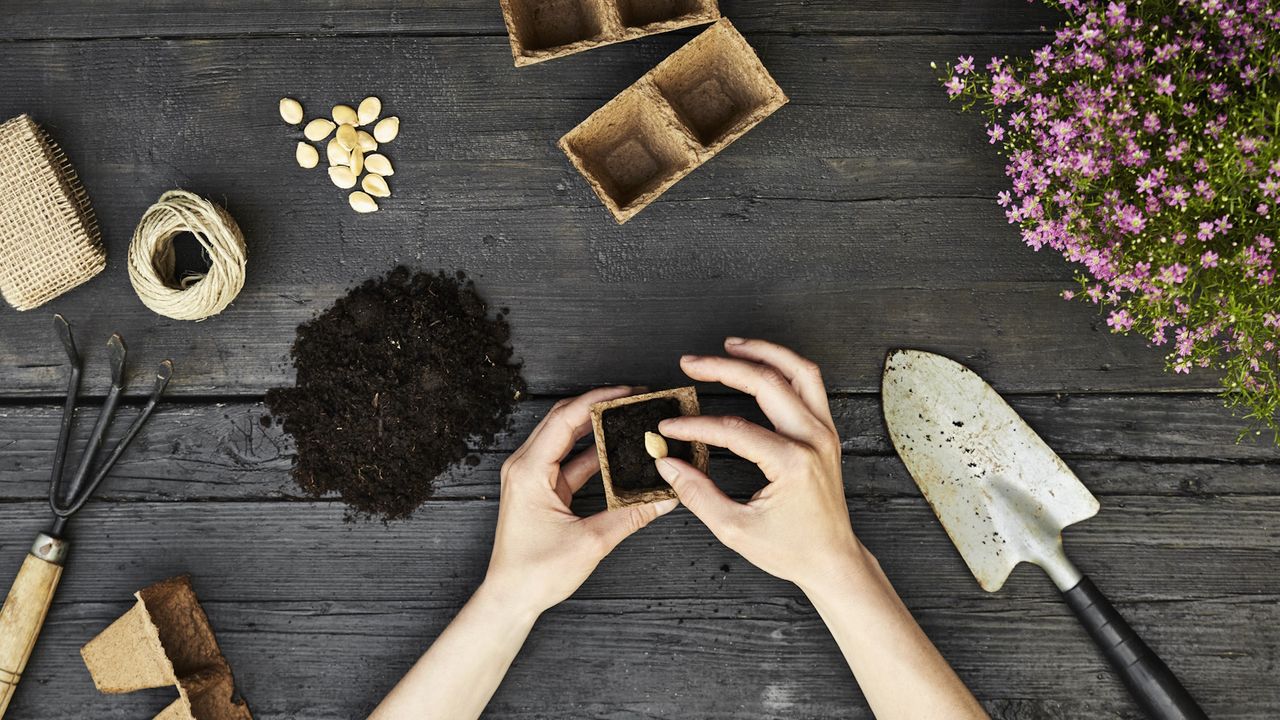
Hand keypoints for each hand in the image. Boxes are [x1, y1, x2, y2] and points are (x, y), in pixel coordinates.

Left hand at [482, 387, 678, 615]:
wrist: (510, 598)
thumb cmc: (535, 573)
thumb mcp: (591, 541)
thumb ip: (630, 515)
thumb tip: (663, 497)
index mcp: (529, 471)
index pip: (565, 419)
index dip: (598, 400)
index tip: (627, 392)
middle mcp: (524, 467)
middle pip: (563, 420)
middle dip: (598, 406)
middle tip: (632, 400)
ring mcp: (530, 478)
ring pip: (565, 439)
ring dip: (595, 428)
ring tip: (627, 421)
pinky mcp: (539, 490)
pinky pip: (567, 461)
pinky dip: (591, 454)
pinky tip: (616, 453)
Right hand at [655, 338, 861, 591]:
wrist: (832, 560)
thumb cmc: (791, 549)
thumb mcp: (735, 529)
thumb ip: (697, 494)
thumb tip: (668, 465)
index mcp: (791, 463)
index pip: (733, 429)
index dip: (695, 426)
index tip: (668, 428)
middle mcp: (813, 440)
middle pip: (766, 383)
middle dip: (722, 368)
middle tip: (690, 363)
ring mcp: (824, 432)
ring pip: (798, 371)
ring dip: (763, 352)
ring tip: (730, 345)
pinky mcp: (826, 433)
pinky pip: (810, 385)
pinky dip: (784, 366)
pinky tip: (760, 362)